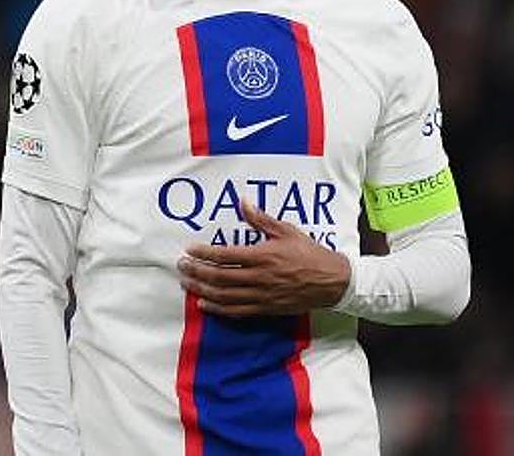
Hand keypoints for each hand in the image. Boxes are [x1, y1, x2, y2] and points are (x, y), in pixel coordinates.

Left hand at [175, 202, 350, 317]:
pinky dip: (218, 309)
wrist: (332, 282)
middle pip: (219, 277)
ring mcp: (261, 296)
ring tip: (187, 284)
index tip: (190, 250)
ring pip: (224, 296)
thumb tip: (243, 202)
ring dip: (202, 291)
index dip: (204, 253)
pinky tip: (204, 305)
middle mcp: (258, 278)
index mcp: (262, 256)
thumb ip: (261, 219)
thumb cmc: (309, 253)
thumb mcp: (286, 231)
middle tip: (181, 266)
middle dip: (196, 272)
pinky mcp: (265, 309)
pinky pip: (236, 311)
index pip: (225, 256)